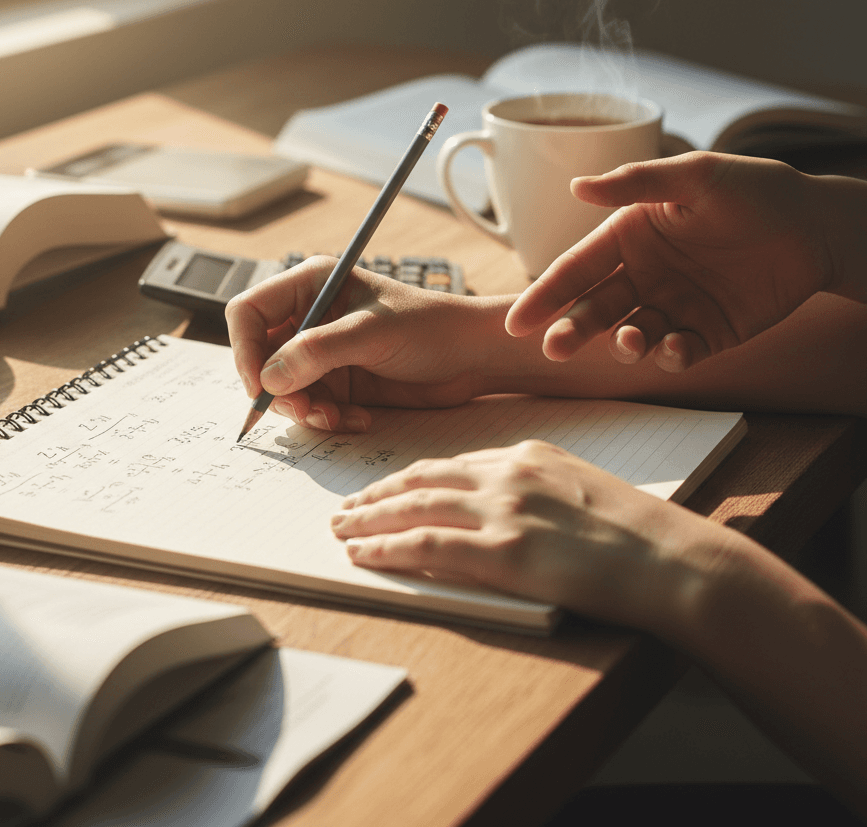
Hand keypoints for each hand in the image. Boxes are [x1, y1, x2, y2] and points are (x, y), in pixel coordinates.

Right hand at [225, 257, 505, 431]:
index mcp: (310, 284)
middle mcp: (310, 317)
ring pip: (282, 389)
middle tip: (304, 410)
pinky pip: (310, 408)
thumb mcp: (373, 333)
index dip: (244, 349)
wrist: (473, 358)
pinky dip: (326, 419)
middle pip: (259, 357)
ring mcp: (322, 353)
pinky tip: (357, 420)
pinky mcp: (338, 384)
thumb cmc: (431, 328)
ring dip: (305, 410)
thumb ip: (318, 351)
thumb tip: (268, 378)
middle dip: (277, 389)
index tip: (260, 385)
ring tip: (337, 418)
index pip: (248, 313)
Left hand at [330, 440, 711, 628]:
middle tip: (346, 506)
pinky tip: (364, 555)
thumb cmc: (640, 532)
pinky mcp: (506, 553)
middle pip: (422, 478)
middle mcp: (509, 475)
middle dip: (378, 493)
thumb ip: (535, 488)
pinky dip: (388, 549)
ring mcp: (505, 511)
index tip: (384, 488)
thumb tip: (496, 506)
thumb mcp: (581, 489)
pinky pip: (428, 546)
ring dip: (370, 518)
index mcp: (527, 455)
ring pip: (415, 507)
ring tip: (342, 528)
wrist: (674, 560)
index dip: (408, 477)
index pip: (450, 463)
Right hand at [505, 152, 834, 371]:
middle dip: (571, 331)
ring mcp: (674, 306)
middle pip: (594, 309)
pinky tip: (674, 347)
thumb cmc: (755, 190)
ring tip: (628, 341)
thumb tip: (575, 187)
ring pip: (629, 334)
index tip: (516, 324)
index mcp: (630, 238)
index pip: (576, 270)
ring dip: (620, 344)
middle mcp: (644, 275)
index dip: (545, 297)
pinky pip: (678, 351)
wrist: (819, 225)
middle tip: (554, 349)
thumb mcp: (696, 176)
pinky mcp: (708, 332)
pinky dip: (671, 355)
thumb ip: (635, 184)